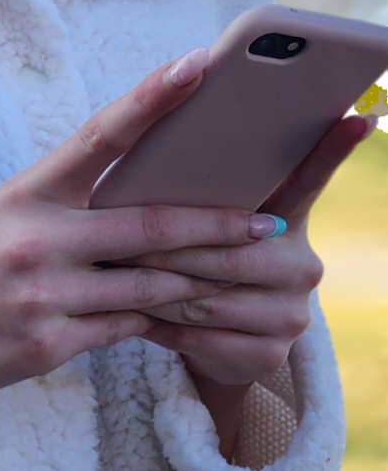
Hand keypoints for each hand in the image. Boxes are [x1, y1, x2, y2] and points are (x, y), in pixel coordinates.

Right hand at [0, 47, 289, 415]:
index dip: (153, 98)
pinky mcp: (42, 346)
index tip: (200, 64)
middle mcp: (35, 240)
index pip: (98, 135)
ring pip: (144, 289)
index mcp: (24, 195)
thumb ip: (60, 214)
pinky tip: (180, 323)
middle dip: (216, 228)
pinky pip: (119, 333)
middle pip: (147, 227)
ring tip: (240, 281)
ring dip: (195, 286)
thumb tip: (133, 212)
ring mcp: (40, 296)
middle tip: (268, 223)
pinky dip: (152, 326)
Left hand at [107, 109, 377, 387]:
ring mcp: (292, 315)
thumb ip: (212, 198)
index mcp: (291, 224)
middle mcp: (303, 267)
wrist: (217, 349)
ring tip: (115, 279)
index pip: (311, 182)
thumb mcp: (214, 232)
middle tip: (121, 241)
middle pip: (230, 256)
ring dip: (156, 291)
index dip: (333, 150)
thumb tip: (176, 126)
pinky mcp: (270, 356)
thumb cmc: (205, 273)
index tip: (355, 114)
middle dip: (170, 251)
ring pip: (208, 300)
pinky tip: (134, 318)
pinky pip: (201, 338)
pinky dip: (163, 328)